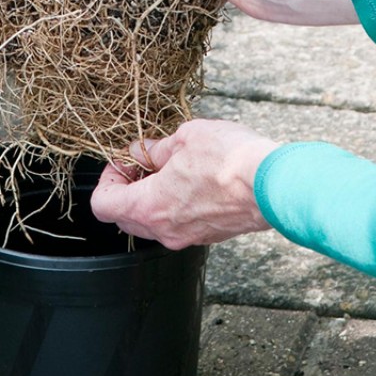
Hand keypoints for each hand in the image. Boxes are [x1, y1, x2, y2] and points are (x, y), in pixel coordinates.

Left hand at [90, 119, 278, 248]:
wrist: (272, 184)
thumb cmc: (228, 159)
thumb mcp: (184, 139)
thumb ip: (157, 148)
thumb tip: (144, 151)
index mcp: (149, 207)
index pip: (103, 205)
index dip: (107, 179)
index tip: (123, 160)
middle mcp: (165, 230)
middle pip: (125, 218)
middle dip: (127, 188)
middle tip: (143, 161)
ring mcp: (187, 237)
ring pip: (152, 222)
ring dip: (151, 197)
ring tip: (170, 166)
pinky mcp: (209, 235)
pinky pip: (177, 224)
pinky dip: (173, 205)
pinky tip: (191, 178)